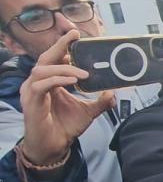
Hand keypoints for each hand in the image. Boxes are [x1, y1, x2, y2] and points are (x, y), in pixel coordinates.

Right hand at [19, 30, 113, 164]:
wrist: (54, 147)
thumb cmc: (65, 127)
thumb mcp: (88, 112)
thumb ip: (100, 101)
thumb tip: (113, 93)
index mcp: (49, 82)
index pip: (53, 59)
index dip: (62, 46)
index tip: (75, 35)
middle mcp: (38, 84)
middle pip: (45, 58)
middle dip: (59, 46)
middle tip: (73, 37)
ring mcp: (32, 92)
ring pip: (42, 69)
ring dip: (64, 69)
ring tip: (84, 74)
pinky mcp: (31, 102)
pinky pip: (41, 85)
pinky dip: (57, 80)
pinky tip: (73, 82)